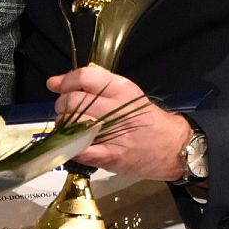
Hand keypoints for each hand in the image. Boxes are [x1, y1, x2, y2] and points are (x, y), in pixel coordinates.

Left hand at [47, 65, 190, 179]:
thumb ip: (104, 81)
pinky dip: (70, 146)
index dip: (65, 80)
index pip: (83, 77)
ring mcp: (112, 132)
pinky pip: (79, 148)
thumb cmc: (150, 120)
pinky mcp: (110, 155)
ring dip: (63, 125)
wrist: (173, 147)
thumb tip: (78, 73)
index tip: (56, 84)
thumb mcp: (131, 92)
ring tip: (68, 127)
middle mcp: (116, 108)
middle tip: (64, 111)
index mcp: (121, 89)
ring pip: (72, 123)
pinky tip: (72, 144)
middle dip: (61, 105)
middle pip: (73, 100)